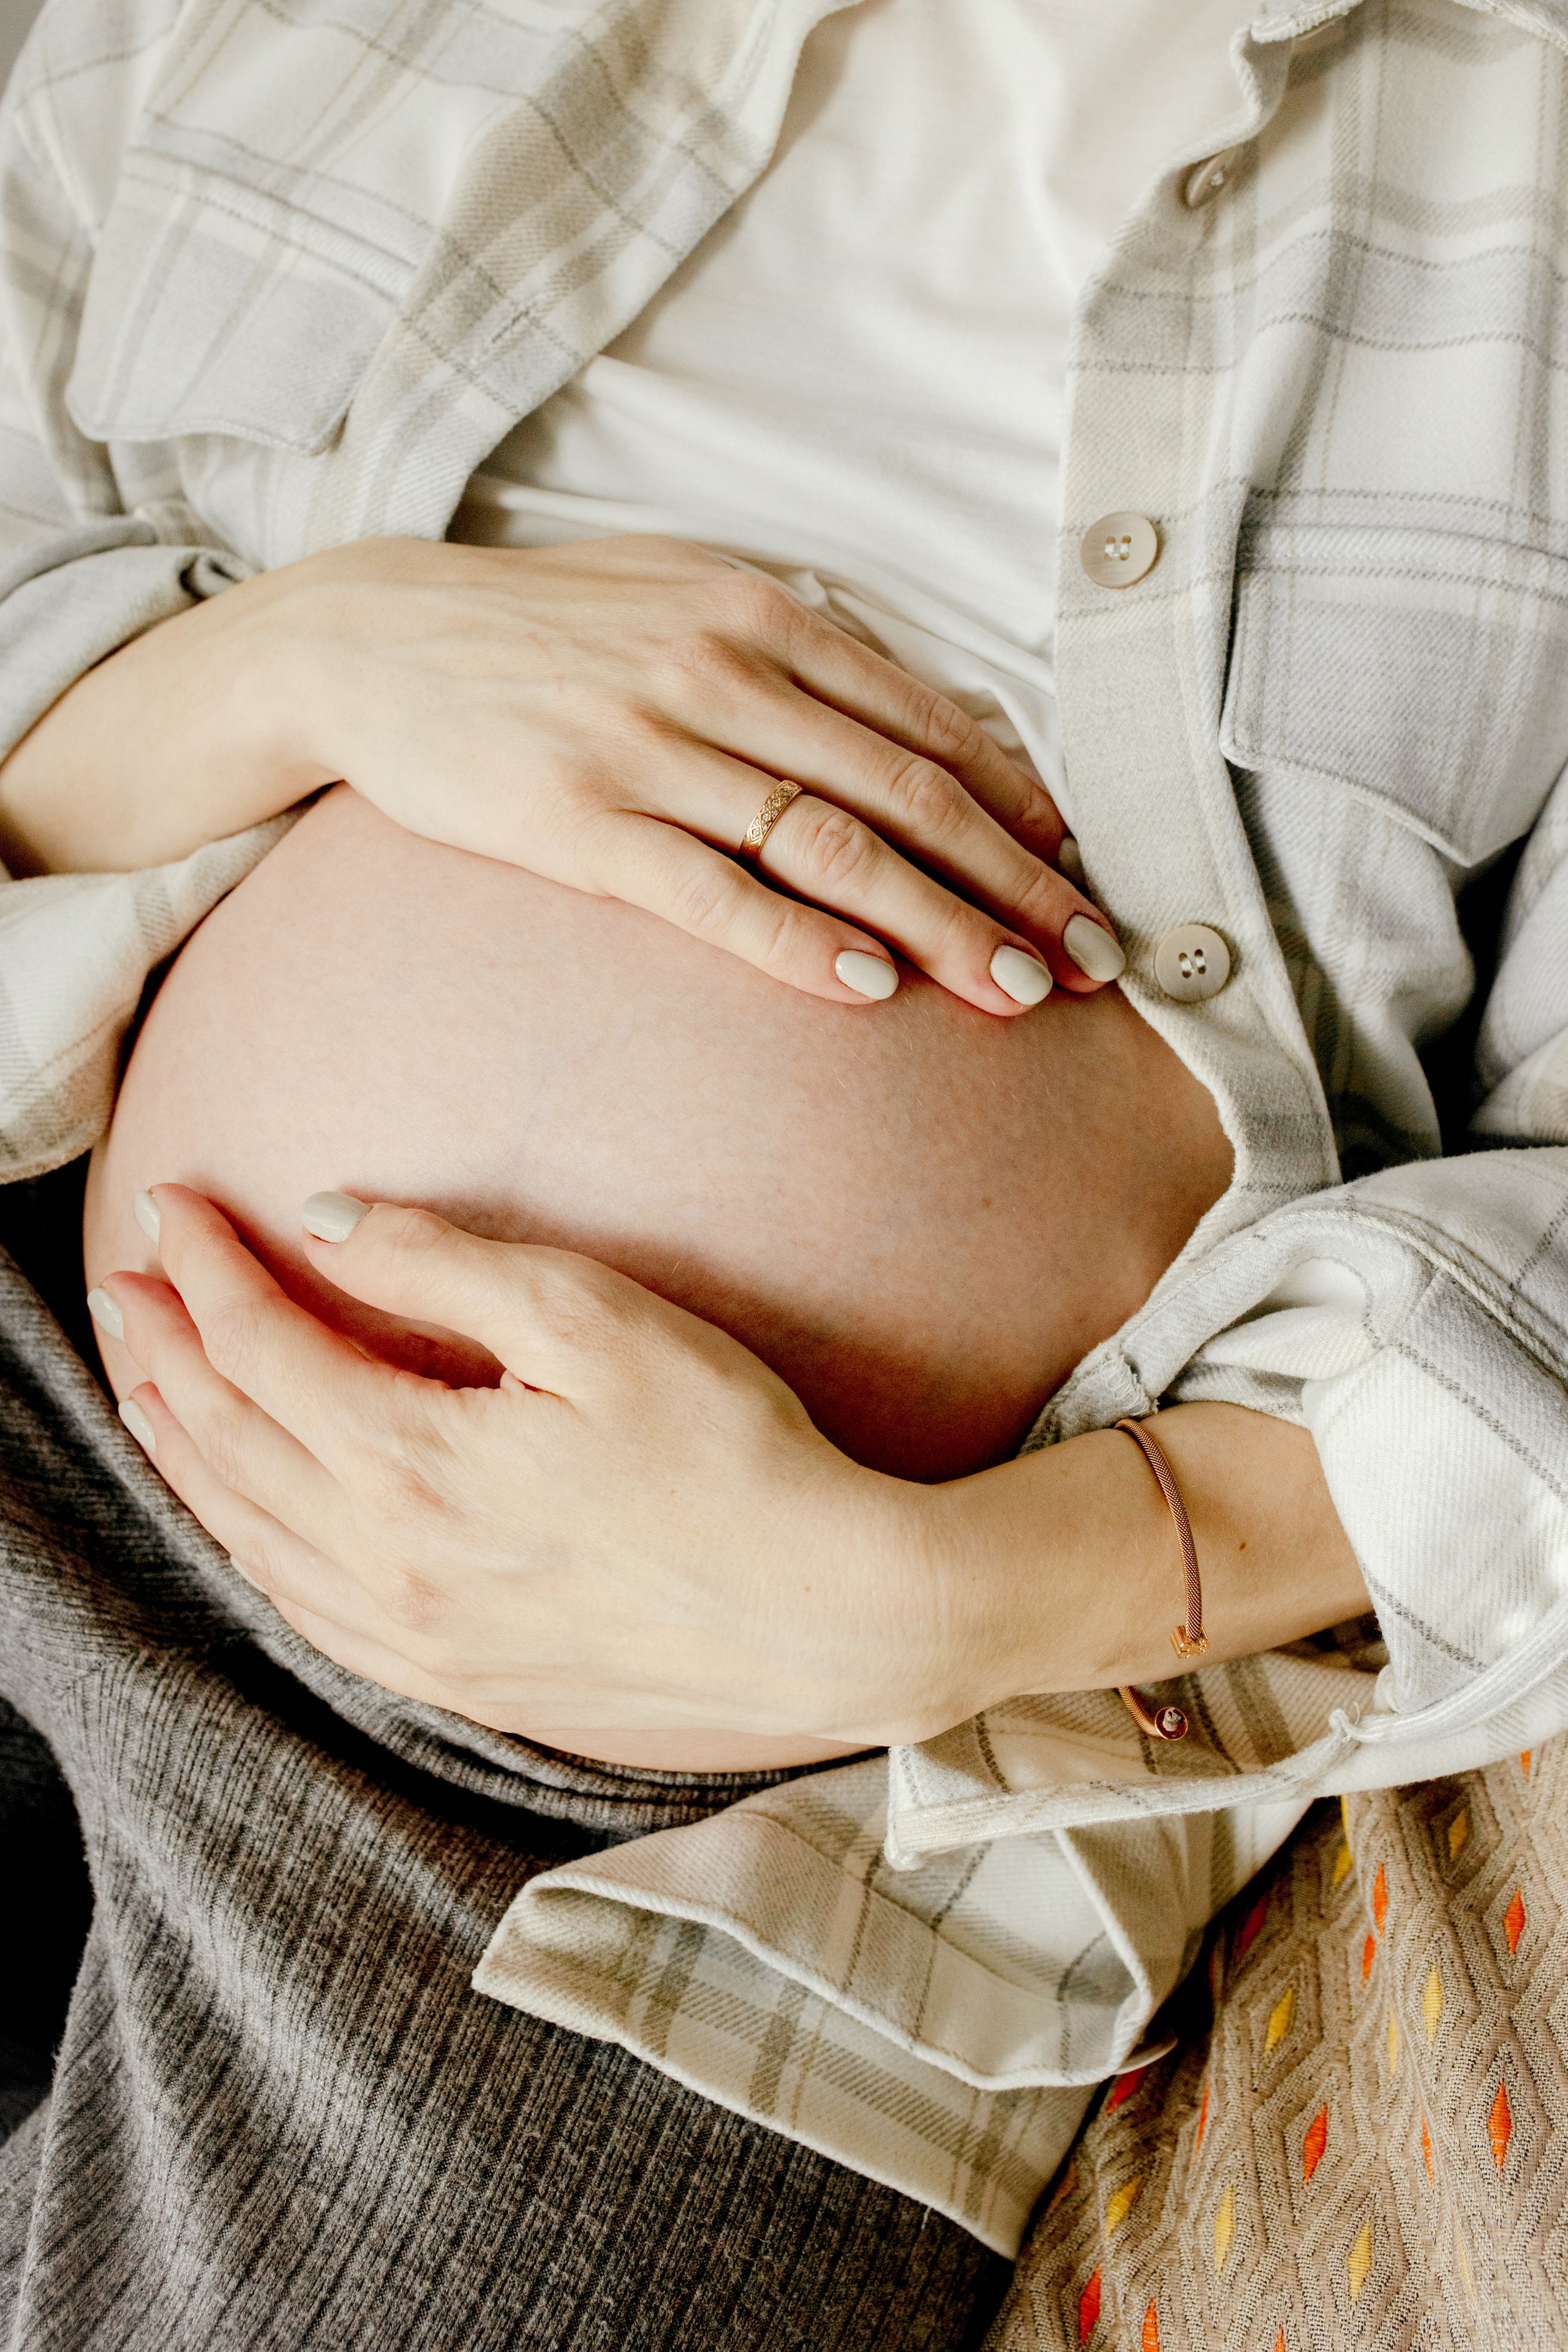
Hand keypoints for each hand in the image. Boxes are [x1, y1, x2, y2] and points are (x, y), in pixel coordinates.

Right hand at [1, 534, 1123, 1014]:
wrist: (373, 640)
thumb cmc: (543, 629)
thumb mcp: (680, 593)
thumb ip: (799, 646)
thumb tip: (923, 717)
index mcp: (758, 612)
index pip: (923, 722)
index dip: (1018, 807)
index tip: (1081, 875)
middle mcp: (718, 670)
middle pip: (904, 792)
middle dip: (1014, 882)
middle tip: (1093, 959)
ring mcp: (648, 746)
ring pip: (830, 846)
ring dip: (937, 923)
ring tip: (1018, 989)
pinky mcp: (577, 821)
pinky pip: (710, 892)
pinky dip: (798, 941)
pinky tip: (868, 988)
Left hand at [96, 1186, 979, 1749]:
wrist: (829, 1615)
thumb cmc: (731, 1454)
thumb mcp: (595, 1320)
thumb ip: (442, 1263)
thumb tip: (320, 1221)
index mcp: (410, 1464)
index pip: (260, 1346)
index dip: (204, 1266)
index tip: (174, 1203)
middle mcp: (386, 1565)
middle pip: (223, 1443)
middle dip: (159, 1350)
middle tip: (123, 1281)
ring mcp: (415, 1639)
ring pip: (246, 1533)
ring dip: (183, 1448)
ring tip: (153, 1381)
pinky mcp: (456, 1682)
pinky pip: (301, 1608)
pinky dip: (245, 1541)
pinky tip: (244, 1512)